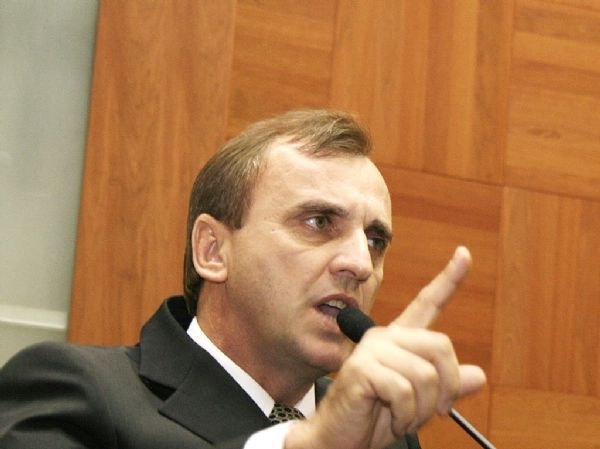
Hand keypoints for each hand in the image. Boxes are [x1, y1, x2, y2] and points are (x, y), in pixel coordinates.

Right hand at [286, 246, 486, 448]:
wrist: (339, 440)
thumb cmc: (374, 418)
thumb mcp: (420, 404)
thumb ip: (446, 387)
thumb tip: (479, 375)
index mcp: (399, 340)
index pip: (427, 303)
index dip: (449, 279)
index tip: (465, 254)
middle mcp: (385, 337)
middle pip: (441, 346)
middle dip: (446, 387)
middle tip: (434, 411)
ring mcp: (371, 350)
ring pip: (426, 374)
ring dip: (422, 409)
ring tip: (402, 416)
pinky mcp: (361, 368)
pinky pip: (404, 390)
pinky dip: (405, 414)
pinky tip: (391, 417)